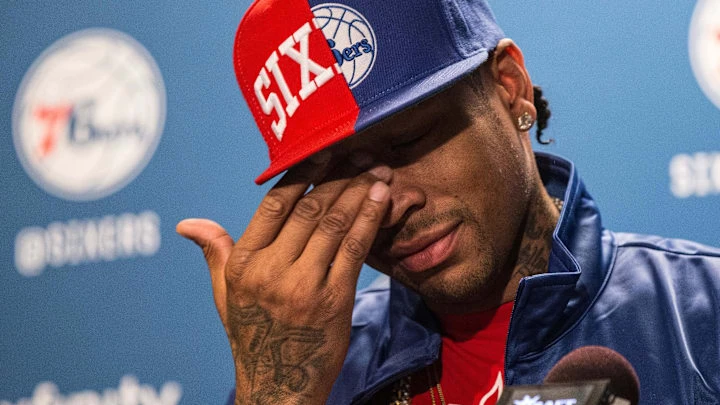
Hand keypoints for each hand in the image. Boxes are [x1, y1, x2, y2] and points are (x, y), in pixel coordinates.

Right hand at [177, 156, 391, 404]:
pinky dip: (370, 220)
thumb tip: (187, 223)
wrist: (280, 384)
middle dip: (339, 176)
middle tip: (360, 152)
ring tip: (378, 169)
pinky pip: (354, 249)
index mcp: (243, 265)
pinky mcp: (335, 300)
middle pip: (309, 210)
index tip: (323, 153)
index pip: (274, 206)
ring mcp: (304, 286)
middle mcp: (271, 272)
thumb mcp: (225, 294)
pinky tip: (382, 198)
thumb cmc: (252, 334)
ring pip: (334, 224)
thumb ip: (215, 252)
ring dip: (360, 192)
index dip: (301, 175)